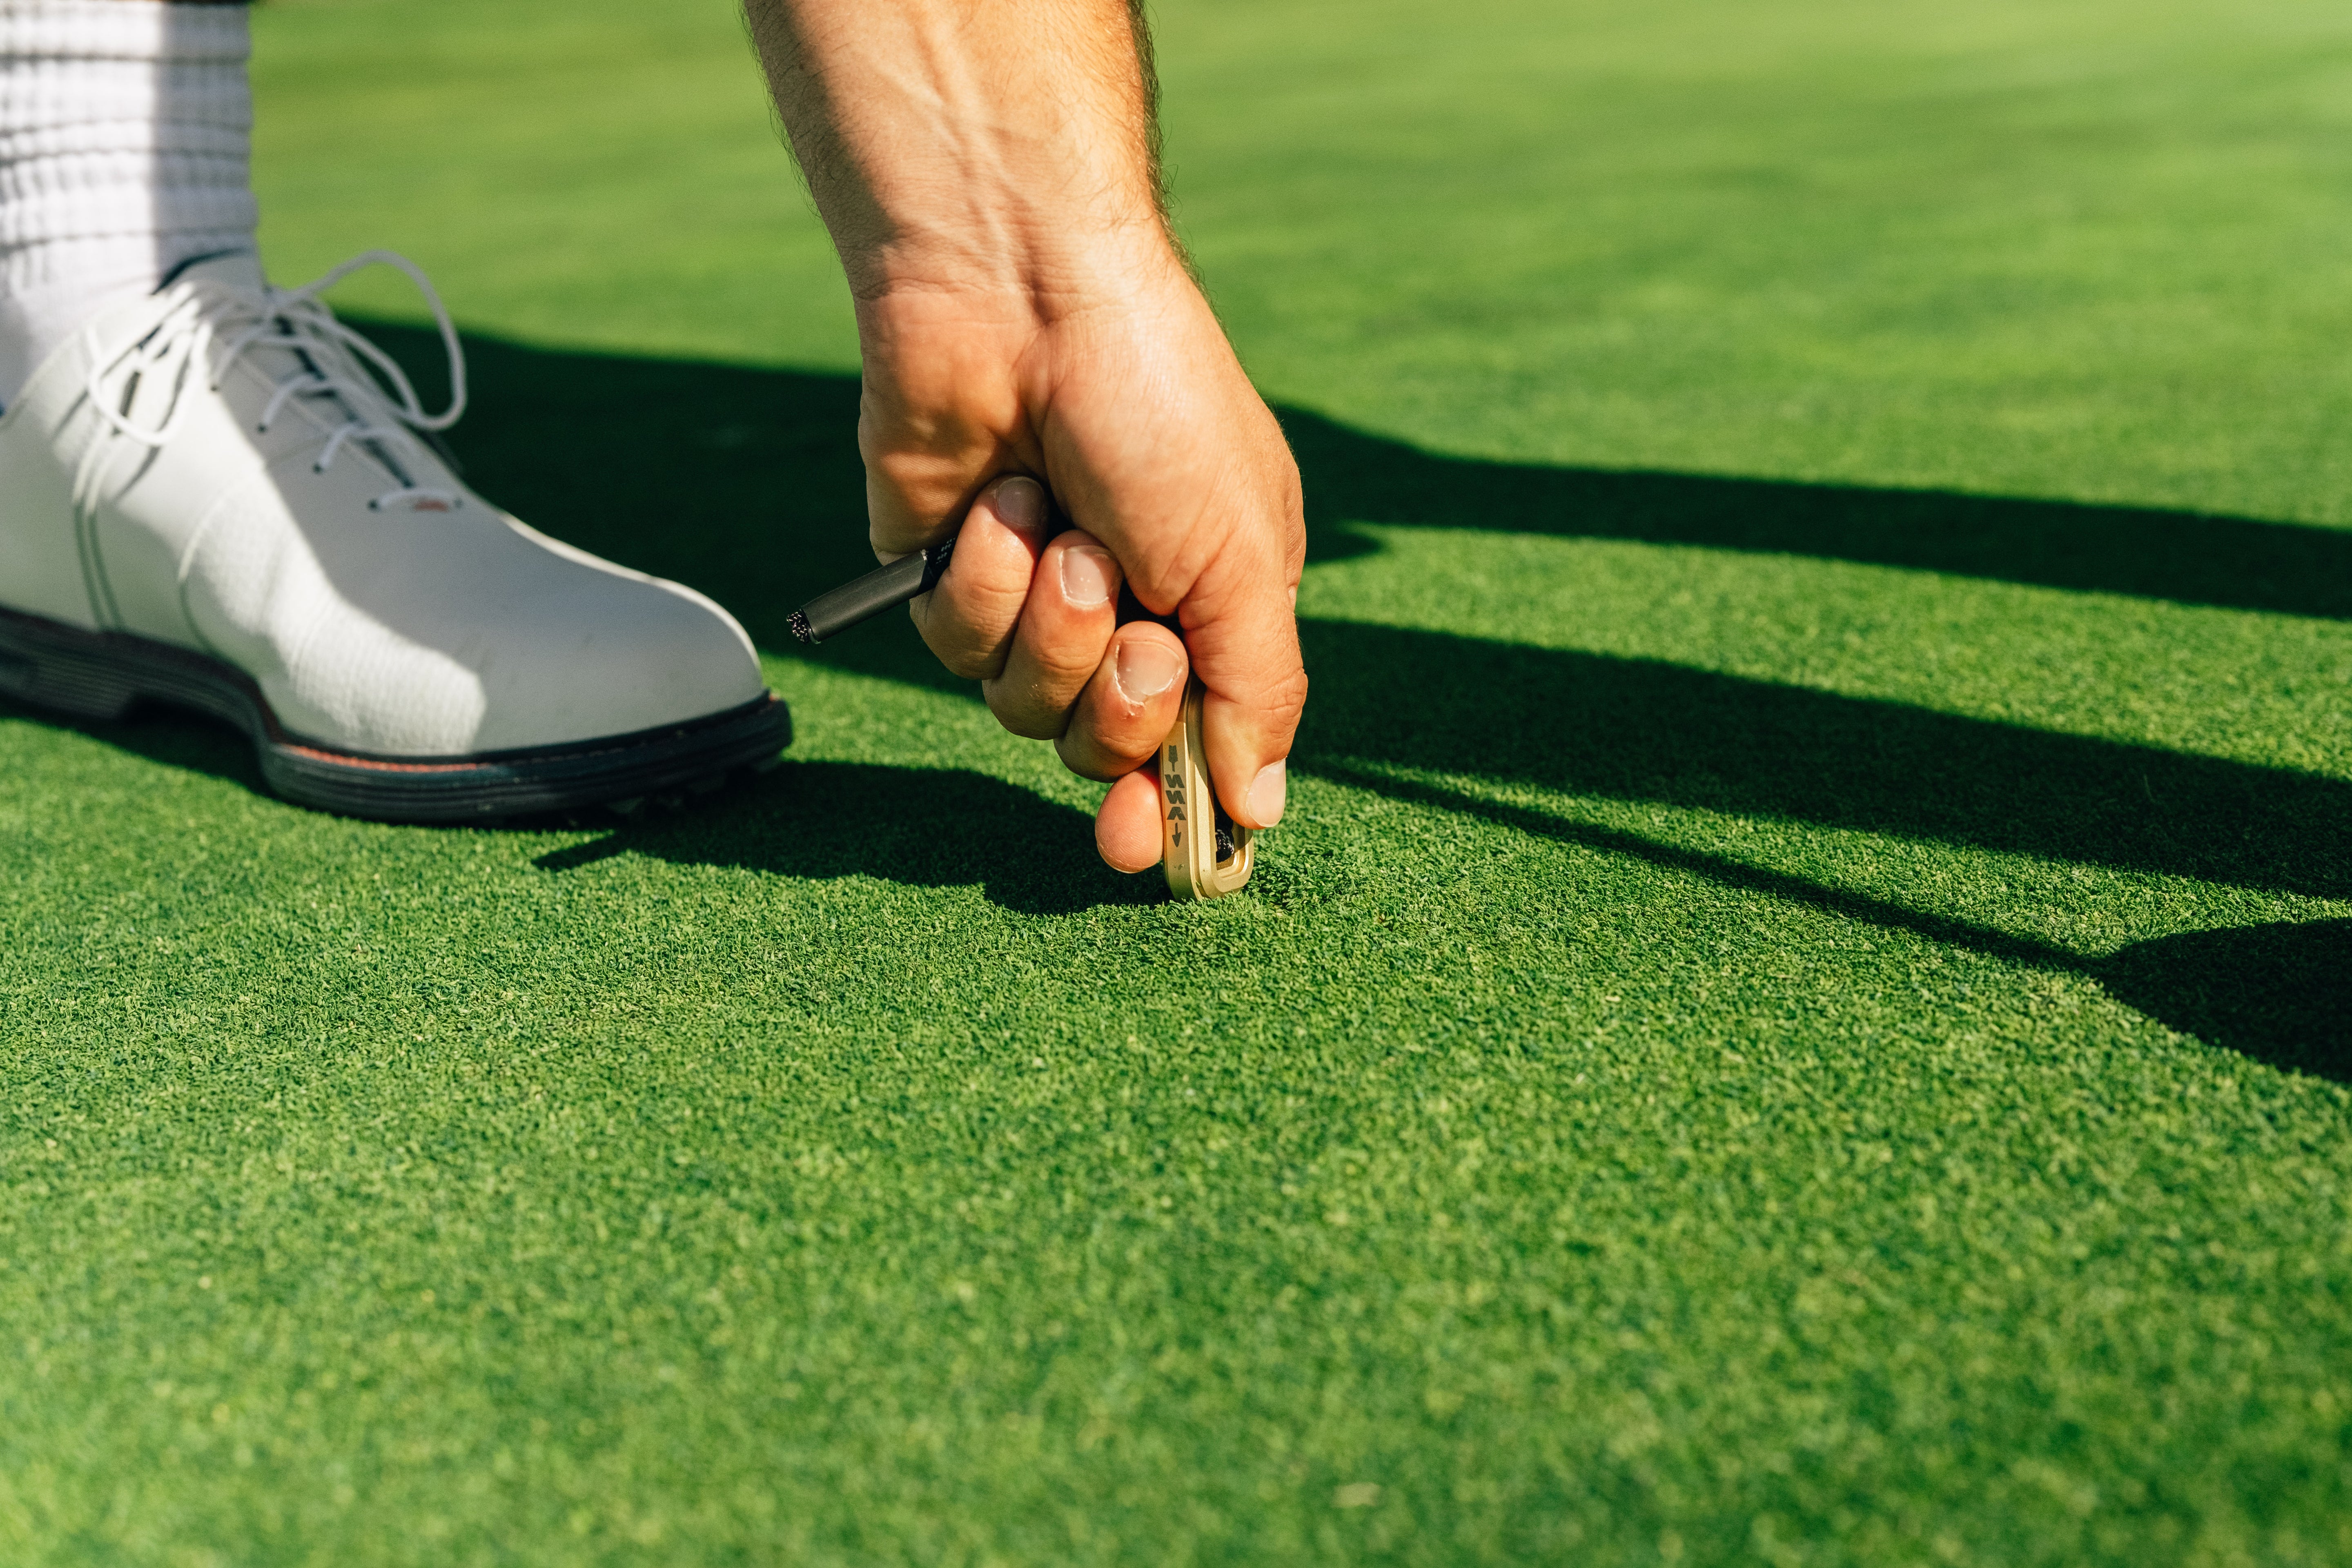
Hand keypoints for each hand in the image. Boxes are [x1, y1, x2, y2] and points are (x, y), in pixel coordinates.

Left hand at [745, 0, 1307, 872]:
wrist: (1026, 297)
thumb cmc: (1160, 411)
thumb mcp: (1246, 557)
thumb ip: (1258, 694)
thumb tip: (1261, 813)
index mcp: (1213, 609)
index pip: (1194, 750)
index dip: (1168, 808)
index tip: (1148, 853)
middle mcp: (1124, 614)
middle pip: (1105, 746)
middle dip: (1117, 696)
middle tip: (1133, 617)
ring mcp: (1032, 598)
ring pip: (1026, 705)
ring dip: (1051, 623)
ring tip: (1059, 528)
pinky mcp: (948, 577)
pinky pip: (958, 648)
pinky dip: (982, 581)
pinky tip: (1000, 501)